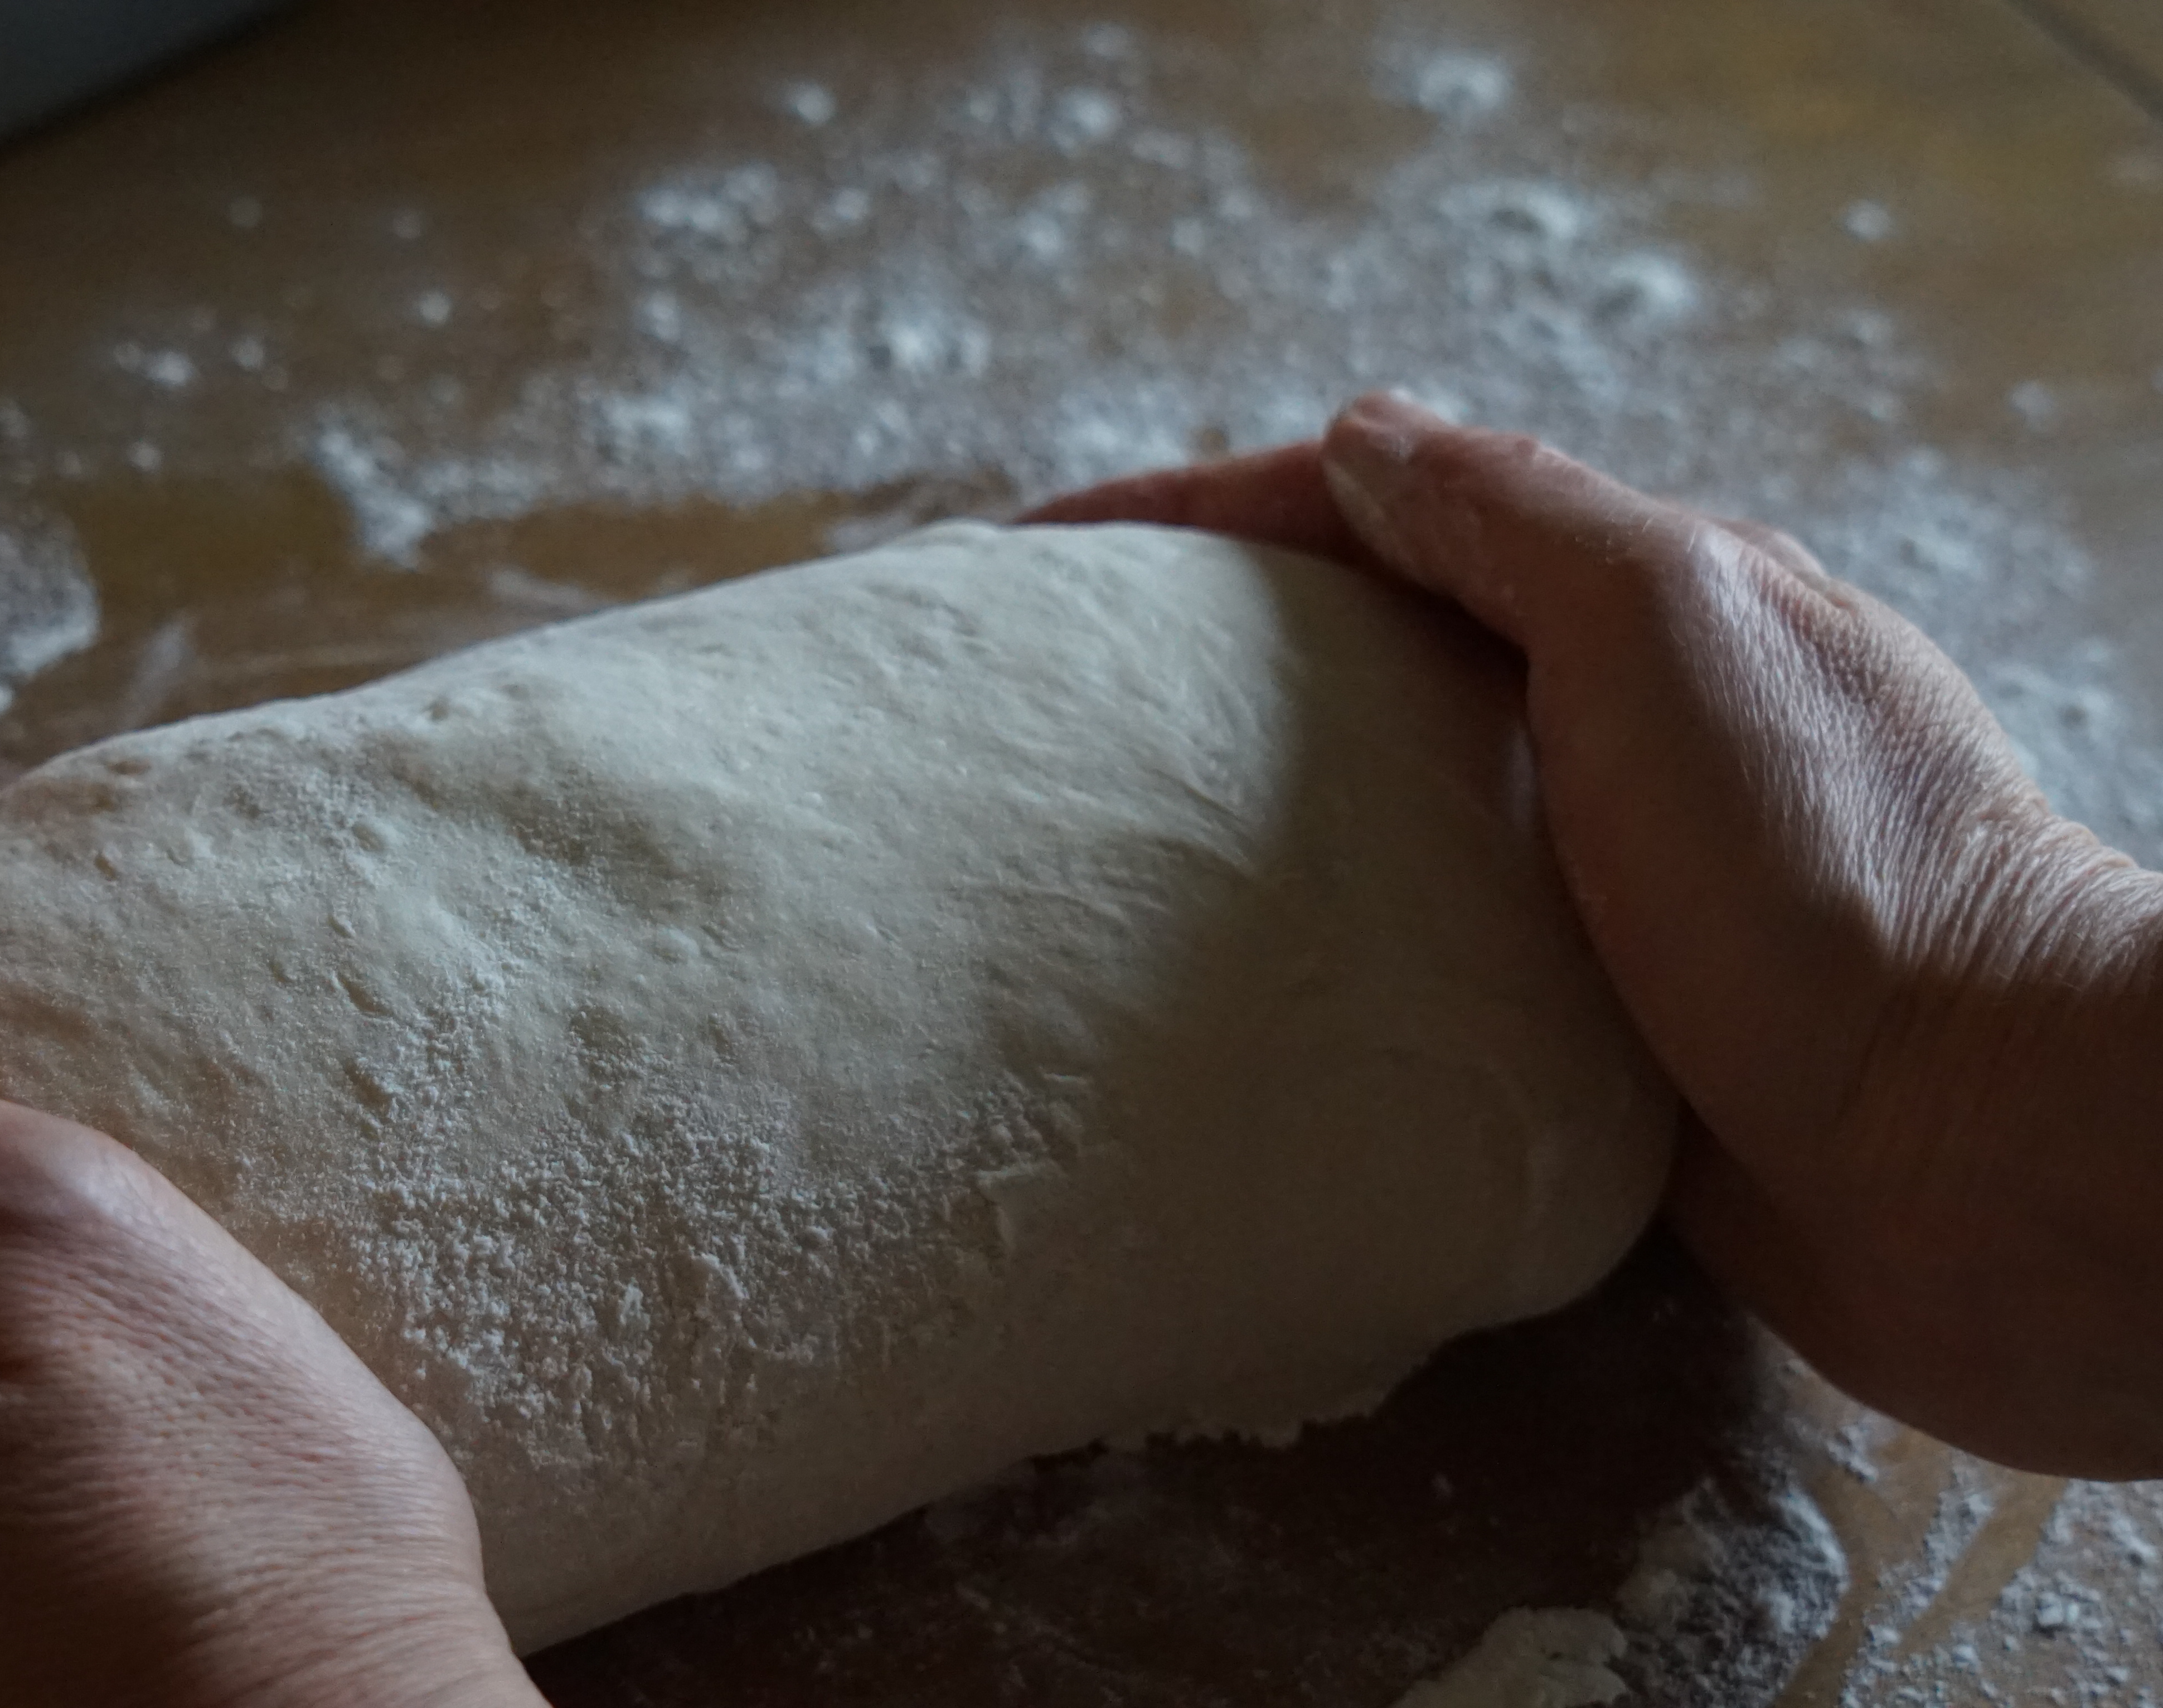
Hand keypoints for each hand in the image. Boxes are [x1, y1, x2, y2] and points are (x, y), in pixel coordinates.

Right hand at [1029, 395, 2162, 1477]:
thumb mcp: (1668, 624)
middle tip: (1038, 702)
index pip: (1373, 508)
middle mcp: (1622, 734)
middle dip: (1196, 654)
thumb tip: (1361, 438)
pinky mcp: (1598, 1043)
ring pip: (1382, 816)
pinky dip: (1321, 960)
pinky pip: (1423, 972)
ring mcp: (1609, 893)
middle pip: (1366, 650)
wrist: (1994, 1163)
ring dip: (1240, 810)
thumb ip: (1516, 522)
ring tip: (1088, 845)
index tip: (1032, 559)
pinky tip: (1231, 996)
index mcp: (1637, 605)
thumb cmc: (1837, 874)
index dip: (1191, 515)